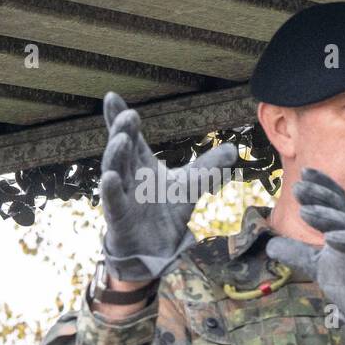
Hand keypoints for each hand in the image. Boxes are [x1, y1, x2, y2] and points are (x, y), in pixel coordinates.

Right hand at [98, 91, 237, 281]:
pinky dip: (110, 189)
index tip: (112, 96)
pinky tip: (110, 176)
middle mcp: (127, 174)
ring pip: (113, 169)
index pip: (129, 135)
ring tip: (121, 138)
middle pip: (121, 148)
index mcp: (141, 163)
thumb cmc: (165, 211)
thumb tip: (234, 148)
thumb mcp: (191, 185)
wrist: (156, 248)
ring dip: (116, 153)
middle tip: (129, 115)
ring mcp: (121, 194)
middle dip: (122, 130)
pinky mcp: (118, 216)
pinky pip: (112, 201)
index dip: (119, 116)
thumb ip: (209, 166)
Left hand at [266, 168, 344, 339]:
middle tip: (298, 188)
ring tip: (306, 212)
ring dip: (327, 217)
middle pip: (339, 208)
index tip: (304, 173)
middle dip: (320, 196)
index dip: (322, 185)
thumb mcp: (317, 266)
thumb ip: (296, 253)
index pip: (335, 201)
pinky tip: (330, 238)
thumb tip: (270, 245)